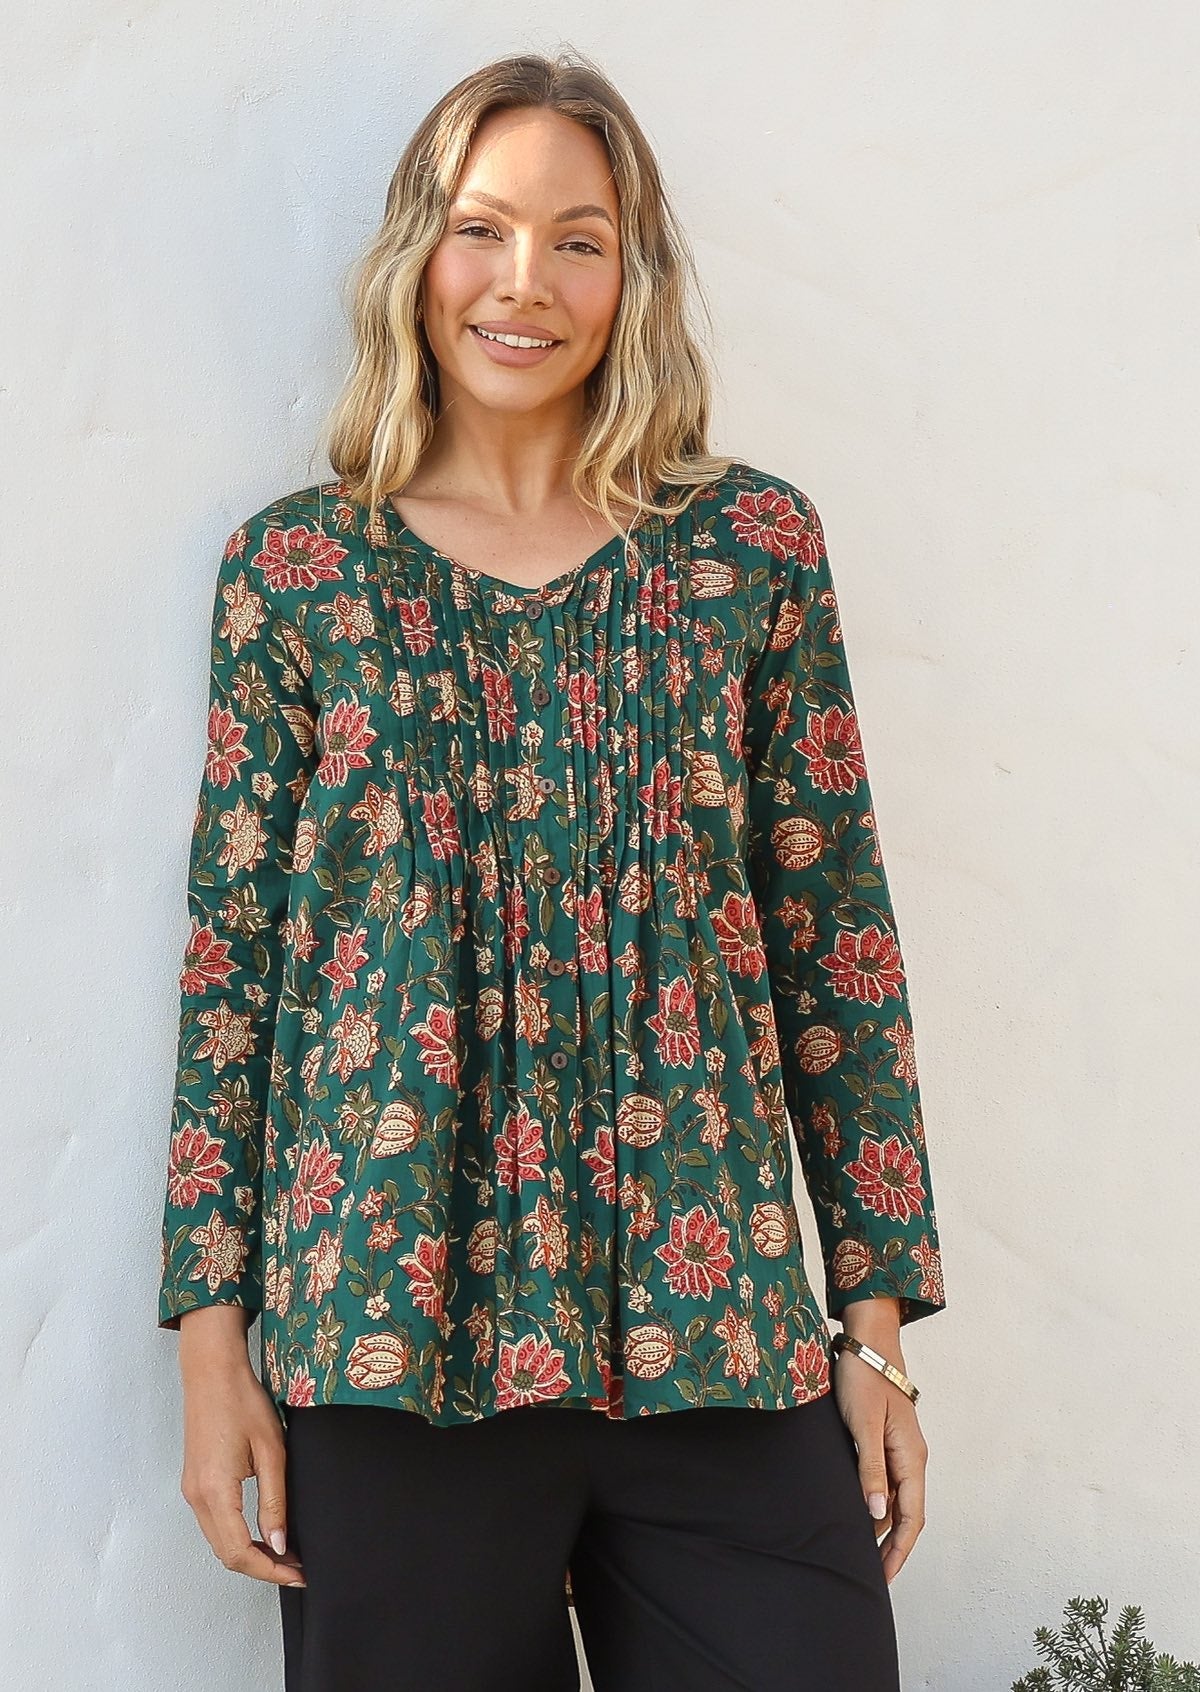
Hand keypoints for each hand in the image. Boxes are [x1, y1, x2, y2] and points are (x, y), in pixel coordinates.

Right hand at [176, 1308, 305, 1589]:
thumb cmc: (243, 1402)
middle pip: (227, 1555)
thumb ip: (274, 1501)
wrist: (212, 1372)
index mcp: (216, 1491)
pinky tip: (262, 1534)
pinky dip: (237, 1539)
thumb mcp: (271, 1450)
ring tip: (285, 1555)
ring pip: (219, 1543)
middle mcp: (197, 1497)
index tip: (299, 1574)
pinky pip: (214, 1525)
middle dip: (262, 1568)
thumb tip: (279, 1545)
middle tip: (298, 1568)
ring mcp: (191, 1491)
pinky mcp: (194, 1483)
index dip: (271, 1570)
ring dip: (250, 1555)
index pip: (241, 1552)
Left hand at [832, 1328, 927, 1584]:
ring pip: (895, 1500)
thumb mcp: (864, 1424)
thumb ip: (870, 1468)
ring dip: (882, 1526)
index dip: (899, 1550)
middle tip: (870, 1575)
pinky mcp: (886, 1440)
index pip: (911, 1517)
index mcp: (911, 1457)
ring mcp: (900, 1449)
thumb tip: (877, 1515)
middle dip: (891, 1546)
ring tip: (861, 1552)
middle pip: (906, 1514)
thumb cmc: (864, 1377)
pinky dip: (875, 1503)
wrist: (868, 1340)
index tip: (884, 1577)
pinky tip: (858, 1512)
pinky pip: (885, 1482)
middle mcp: (910, 1457)